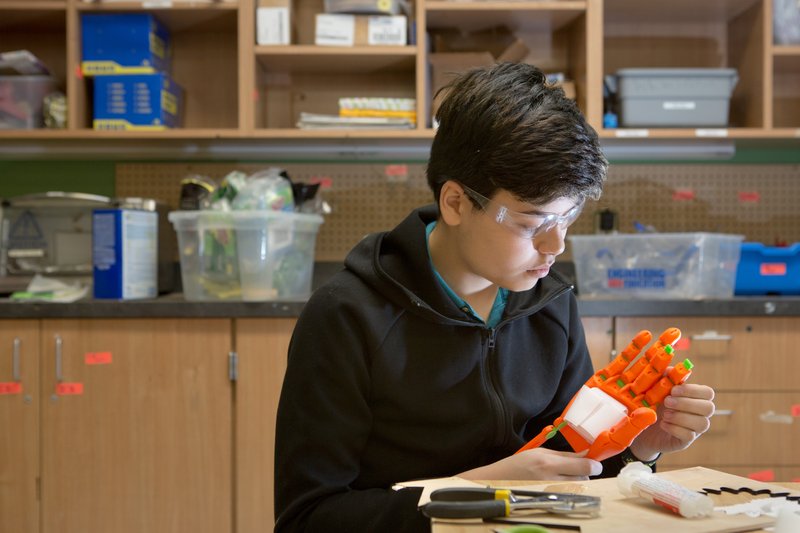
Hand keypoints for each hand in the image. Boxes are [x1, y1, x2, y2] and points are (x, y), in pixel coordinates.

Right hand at [460, 448, 602, 480]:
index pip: (582, 466)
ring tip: (564, 475)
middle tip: (576, 468)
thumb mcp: (540, 452)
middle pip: (583, 478)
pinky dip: (569, 489)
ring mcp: (550, 491)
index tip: (596, 463)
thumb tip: (586, 455)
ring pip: (577, 487)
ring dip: (576, 481)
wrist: (499, 480)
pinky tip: (559, 484)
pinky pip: (568, 494)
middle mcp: (551, 479)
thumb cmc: (517, 464)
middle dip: (584, 473)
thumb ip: (564, 456)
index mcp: (548, 463)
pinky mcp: (550, 499)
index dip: (594, 465)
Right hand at [517, 328, 693, 460]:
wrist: (575, 437)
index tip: (686, 366)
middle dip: (664, 357)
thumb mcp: (619, 436)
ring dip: (653, 349)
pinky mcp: (603, 379)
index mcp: (640, 410)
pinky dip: (632, 350)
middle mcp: (631, 395)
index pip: (660, 392)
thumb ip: (635, 424)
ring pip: (639, 365)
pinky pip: (620, 362)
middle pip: (652, 373)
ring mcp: (618, 385)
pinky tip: (645, 336)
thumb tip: (652, 412)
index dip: (673, 379)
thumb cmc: (598, 442)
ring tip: (667, 335)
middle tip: (677, 337)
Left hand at [631, 383, 715, 458]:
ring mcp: (695, 429)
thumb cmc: (654, 403)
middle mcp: (700, 413)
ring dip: (681, 417)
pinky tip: (663, 423)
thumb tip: (671, 369)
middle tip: (667, 402)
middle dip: (687, 404)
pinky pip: (689, 436)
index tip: (674, 390)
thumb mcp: (656, 388)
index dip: (693, 390)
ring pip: (702, 424)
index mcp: (696, 397)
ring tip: (665, 414)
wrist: (644, 426)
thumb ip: (664, 377)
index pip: (708, 392)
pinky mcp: (686, 441)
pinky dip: (675, 429)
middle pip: (709, 408)